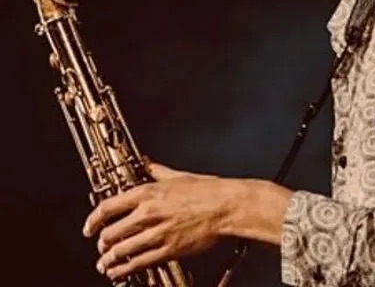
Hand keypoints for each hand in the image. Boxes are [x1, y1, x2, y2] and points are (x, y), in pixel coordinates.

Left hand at [82, 161, 231, 281]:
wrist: (225, 207)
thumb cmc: (206, 190)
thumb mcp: (178, 176)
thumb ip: (157, 171)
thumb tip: (146, 162)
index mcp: (148, 193)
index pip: (108, 207)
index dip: (93, 219)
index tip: (89, 226)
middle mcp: (148, 213)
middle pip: (111, 232)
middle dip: (102, 241)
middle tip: (100, 245)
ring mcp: (157, 233)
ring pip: (122, 250)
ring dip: (108, 259)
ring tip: (103, 263)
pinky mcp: (167, 250)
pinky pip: (138, 262)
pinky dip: (124, 269)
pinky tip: (118, 271)